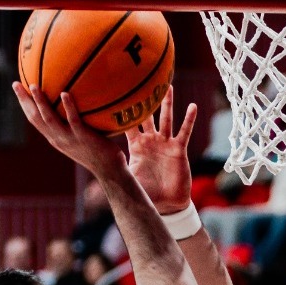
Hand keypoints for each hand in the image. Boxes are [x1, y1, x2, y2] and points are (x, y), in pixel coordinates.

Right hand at [13, 83, 127, 178]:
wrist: (110, 170)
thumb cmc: (100, 152)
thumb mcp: (82, 137)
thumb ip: (77, 122)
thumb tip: (80, 98)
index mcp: (55, 138)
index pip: (35, 120)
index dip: (25, 105)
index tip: (18, 89)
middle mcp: (58, 139)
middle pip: (35, 118)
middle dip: (24, 101)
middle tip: (15, 84)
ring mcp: (69, 139)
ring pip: (49, 119)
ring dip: (40, 102)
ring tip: (33, 86)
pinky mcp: (83, 138)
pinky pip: (73, 120)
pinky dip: (68, 107)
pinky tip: (65, 93)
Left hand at [125, 88, 200, 214]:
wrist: (166, 203)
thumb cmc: (147, 192)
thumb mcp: (128, 178)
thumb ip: (115, 169)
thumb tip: (93, 169)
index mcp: (136, 146)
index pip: (127, 125)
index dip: (122, 112)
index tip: (115, 95)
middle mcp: (151, 141)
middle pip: (146, 116)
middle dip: (144, 101)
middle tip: (139, 80)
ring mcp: (165, 143)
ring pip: (166, 119)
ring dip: (167, 103)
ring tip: (168, 86)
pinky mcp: (178, 149)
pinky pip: (184, 132)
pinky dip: (189, 119)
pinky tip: (193, 106)